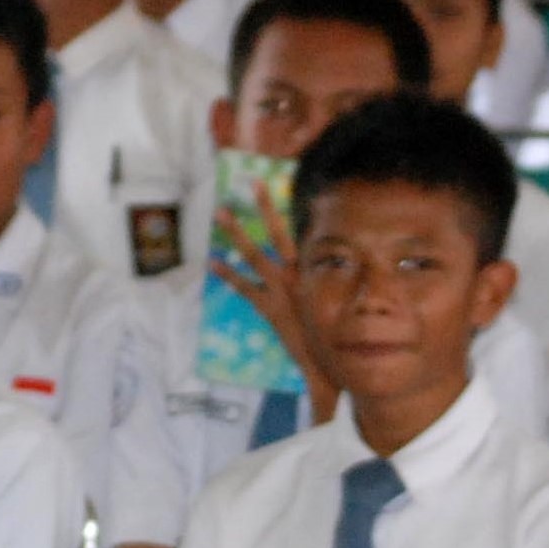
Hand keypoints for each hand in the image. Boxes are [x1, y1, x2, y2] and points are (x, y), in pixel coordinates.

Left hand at [214, 186, 336, 424]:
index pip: (302, 232)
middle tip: (254, 184)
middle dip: (266, 208)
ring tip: (221, 213)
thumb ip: (329, 280)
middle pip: (278, 233)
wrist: (328, 363)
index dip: (291, 212)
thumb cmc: (335, 334)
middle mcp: (298, 274)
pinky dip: (228, 274)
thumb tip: (330, 265)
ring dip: (236, 233)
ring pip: (255, 254)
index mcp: (316, 270)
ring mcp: (281, 290)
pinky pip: (243, 287)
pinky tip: (213, 262)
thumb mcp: (335, 301)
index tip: (281, 187)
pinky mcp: (268, 308)